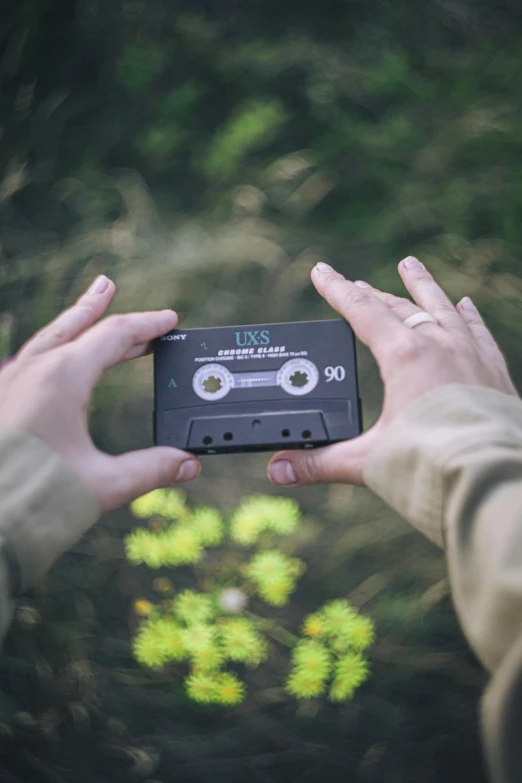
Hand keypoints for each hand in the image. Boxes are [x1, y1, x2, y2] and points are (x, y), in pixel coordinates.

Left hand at [0, 275, 199, 509]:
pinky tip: (57, 362)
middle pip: (76, 326)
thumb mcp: (102, 486)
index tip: (170, 320)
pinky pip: (32, 359)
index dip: (147, 325)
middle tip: (112, 288)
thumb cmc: (32, 501)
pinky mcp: (2, 402)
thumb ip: (151, 470)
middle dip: (100, 308)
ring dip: (72, 321)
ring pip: (48, 338)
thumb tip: (188, 464)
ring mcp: (11, 385)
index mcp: (62, 378)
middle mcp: (33, 372)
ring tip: (86, 308)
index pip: (114, 335)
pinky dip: (54, 347)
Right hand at [267, 256, 518, 487]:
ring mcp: (470, 354)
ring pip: (441, 307)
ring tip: (410, 264)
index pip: (361, 311)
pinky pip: (477, 331)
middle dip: (372, 293)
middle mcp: (440, 344)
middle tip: (355, 282)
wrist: (492, 480)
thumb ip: (319, 462)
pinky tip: (465, 305)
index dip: (336, 290)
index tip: (321, 271)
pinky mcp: (494, 371)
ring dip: (422, 286)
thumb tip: (277, 469)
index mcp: (405, 356)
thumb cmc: (432, 468)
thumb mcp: (367, 462)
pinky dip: (467, 316)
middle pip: (398, 307)